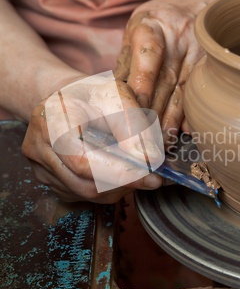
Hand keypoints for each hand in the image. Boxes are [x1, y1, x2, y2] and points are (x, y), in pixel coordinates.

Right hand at [22, 76, 162, 202]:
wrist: (68, 98)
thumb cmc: (92, 94)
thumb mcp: (117, 95)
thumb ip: (134, 125)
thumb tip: (151, 159)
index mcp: (51, 121)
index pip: (83, 161)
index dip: (120, 173)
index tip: (151, 176)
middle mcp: (38, 148)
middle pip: (86, 183)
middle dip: (124, 183)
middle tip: (152, 176)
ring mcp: (40, 168)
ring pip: (87, 193)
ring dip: (118, 187)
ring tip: (135, 168)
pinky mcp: (49, 181)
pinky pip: (82, 195)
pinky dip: (106, 188)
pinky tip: (116, 169)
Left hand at [114, 0, 207, 141]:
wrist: (197, 4)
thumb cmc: (157, 21)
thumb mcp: (136, 29)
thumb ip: (126, 61)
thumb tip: (111, 96)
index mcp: (153, 26)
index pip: (148, 57)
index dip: (143, 84)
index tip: (134, 110)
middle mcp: (179, 38)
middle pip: (166, 81)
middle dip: (154, 113)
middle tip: (142, 139)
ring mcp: (198, 51)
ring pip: (184, 90)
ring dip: (172, 119)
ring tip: (161, 142)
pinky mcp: (209, 65)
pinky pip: (199, 92)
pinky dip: (191, 114)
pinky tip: (185, 132)